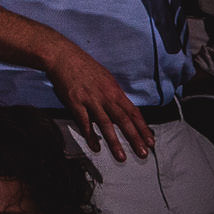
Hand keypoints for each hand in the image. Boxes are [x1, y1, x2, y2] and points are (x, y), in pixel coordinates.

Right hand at [45, 44, 153, 161]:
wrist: (63, 56)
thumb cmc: (84, 66)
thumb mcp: (105, 78)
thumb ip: (113, 95)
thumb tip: (122, 110)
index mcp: (114, 90)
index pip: (133, 112)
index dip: (143, 128)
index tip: (150, 141)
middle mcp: (105, 96)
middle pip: (123, 120)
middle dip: (135, 138)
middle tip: (143, 154)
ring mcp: (91, 100)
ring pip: (106, 124)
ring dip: (114, 142)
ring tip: (121, 157)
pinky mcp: (75, 102)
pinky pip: (84, 122)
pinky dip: (90, 136)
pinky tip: (95, 147)